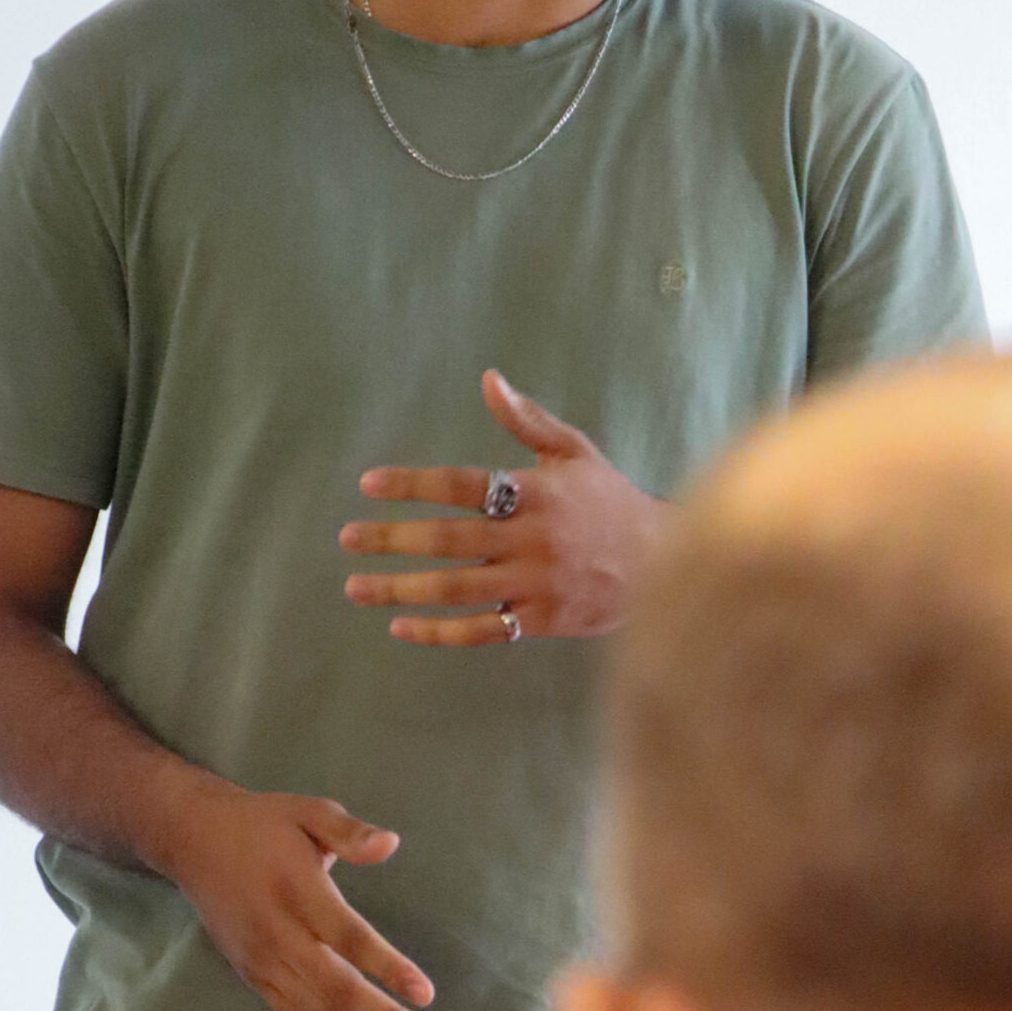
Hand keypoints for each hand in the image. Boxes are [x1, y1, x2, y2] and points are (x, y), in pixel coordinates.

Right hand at [157, 779, 440, 1010]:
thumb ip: (348, 830)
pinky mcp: (253, 979)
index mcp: (297, 890)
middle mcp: (278, 934)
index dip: (387, 967)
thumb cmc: (263, 825)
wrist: (193, 840)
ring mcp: (262, 963)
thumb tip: (390, 844)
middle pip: (336, 990)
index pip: (347, 937)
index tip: (426, 994)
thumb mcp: (308, 810)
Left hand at [341, 371, 670, 648]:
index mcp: (536, 492)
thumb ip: (527, 420)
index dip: (413, 485)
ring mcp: (536, 583)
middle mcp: (532, 538)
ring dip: (401, 588)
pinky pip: (482, 629)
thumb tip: (488, 378)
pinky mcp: (542, 621)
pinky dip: (440, 631)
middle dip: (392, 539)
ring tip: (356, 586)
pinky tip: (401, 626)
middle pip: (449, 540)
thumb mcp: (574, 453)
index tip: (369, 485)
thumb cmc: (610, 501)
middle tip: (347, 538)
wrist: (664, 563)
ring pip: (457, 588)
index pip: (462, 485)